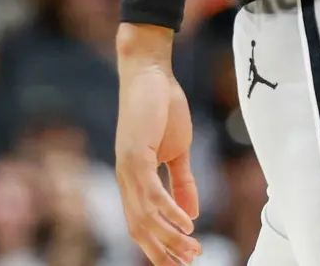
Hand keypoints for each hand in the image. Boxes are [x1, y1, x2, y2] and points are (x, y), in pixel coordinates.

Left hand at [116, 36, 200, 265]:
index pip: (141, 223)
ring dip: (171, 236)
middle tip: (189, 264)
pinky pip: (152, 193)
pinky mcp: (136, 154)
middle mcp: (126, 178)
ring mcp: (128, 167)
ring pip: (147, 215)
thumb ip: (182, 182)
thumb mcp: (177, 151)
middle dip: (164, 251)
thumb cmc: (162, 107)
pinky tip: (187, 223)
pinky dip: (169, 211)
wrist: (150, 72)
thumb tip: (192, 214)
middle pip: (141, 228)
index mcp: (133, 178)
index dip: (158, 246)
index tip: (179, 263)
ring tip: (194, 250)